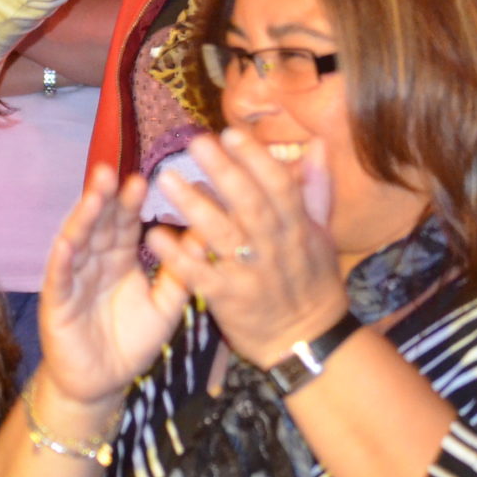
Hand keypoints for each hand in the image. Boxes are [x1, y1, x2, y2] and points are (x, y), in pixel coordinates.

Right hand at [37, 164, 189, 409]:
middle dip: (105, 197)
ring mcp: (73, 278)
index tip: (144, 178)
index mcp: (119, 258)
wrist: (102, 384)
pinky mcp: (57, 302)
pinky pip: (60, 277)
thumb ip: (182, 272)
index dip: (131, 201)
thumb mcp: (166, 305)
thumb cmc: (132, 341)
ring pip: (78, 241)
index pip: (125, 223)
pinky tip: (68, 241)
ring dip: (84, 216)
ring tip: (95, 193)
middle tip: (112, 170)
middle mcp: (94, 261)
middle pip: (99, 223)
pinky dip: (63, 259)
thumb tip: (205, 233)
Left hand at [147, 130, 347, 370]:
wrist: (305, 342)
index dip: (256, 160)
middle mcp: (275, 248)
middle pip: (249, 205)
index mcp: (297, 228)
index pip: (279, 187)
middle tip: (195, 143)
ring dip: (193, 206)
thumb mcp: (322, 235)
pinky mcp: (228, 300)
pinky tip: (154, 235)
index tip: (231, 134)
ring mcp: (250, 275)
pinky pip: (200, 275)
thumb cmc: (312, 282)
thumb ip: (316, 189)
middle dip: (224, 172)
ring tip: (166, 179)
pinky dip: (178, 255)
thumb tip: (318, 144)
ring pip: (222, 236)